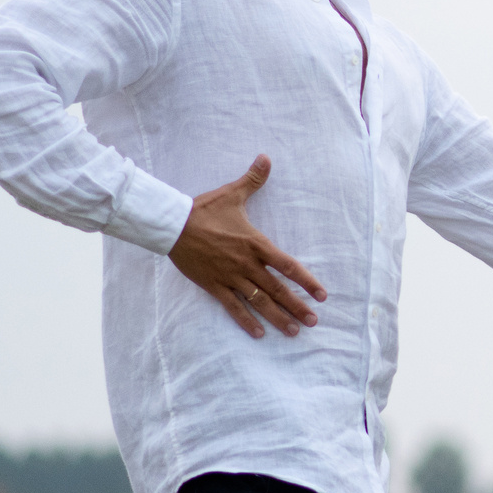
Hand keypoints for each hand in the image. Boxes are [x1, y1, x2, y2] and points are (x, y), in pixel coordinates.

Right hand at [167, 154, 326, 338]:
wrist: (171, 224)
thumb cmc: (203, 209)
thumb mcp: (231, 194)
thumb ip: (253, 179)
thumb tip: (266, 157)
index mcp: (255, 244)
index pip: (287, 266)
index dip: (306, 281)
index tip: (322, 295)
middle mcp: (246, 264)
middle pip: (277, 289)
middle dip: (297, 306)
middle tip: (313, 321)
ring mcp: (230, 277)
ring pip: (258, 301)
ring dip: (277, 317)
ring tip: (294, 331)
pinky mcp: (213, 285)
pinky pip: (233, 307)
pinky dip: (246, 321)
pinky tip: (258, 334)